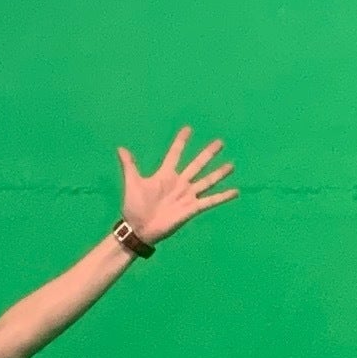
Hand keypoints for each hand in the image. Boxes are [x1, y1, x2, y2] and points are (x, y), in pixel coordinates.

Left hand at [115, 127, 235, 250]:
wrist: (138, 229)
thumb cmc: (134, 207)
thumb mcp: (132, 183)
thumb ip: (130, 166)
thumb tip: (120, 148)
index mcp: (165, 175)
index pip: (175, 154)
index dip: (181, 142)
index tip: (188, 128)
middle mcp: (179, 183)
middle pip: (197, 164)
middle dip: (207, 154)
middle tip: (220, 142)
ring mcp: (187, 196)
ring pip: (207, 181)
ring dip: (219, 173)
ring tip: (231, 165)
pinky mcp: (192, 209)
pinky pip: (210, 201)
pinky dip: (223, 197)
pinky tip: (235, 191)